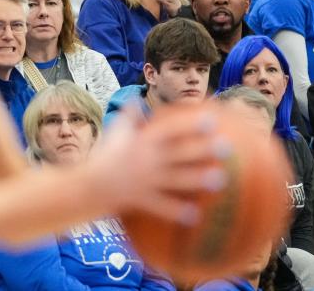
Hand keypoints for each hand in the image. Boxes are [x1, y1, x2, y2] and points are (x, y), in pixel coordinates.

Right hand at [92, 103, 228, 221]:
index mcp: (142, 141)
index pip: (170, 130)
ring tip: (221, 180)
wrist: (87, 185)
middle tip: (226, 147)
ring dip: (199, 180)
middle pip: (180, 153)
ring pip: (177, 179)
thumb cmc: (104, 155)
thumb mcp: (116, 131)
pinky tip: (196, 215)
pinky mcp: (143, 200)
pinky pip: (163, 207)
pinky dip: (178, 212)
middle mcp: (147, 160)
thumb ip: (128, 116)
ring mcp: (146, 181)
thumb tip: (135, 99)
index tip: (212, 120)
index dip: (190, 125)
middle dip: (203, 150)